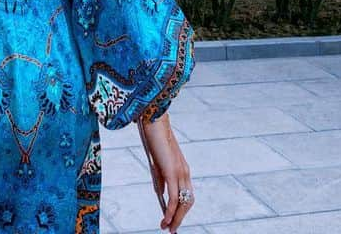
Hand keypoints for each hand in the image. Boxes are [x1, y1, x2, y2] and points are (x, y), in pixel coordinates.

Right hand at [138, 114, 192, 231]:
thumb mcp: (156, 159)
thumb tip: (161, 192)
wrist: (153, 118)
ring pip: (183, 203)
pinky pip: (175, 198)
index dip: (182, 208)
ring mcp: (180, 172)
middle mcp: (185, 172)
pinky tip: (166, 219)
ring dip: (177, 218)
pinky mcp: (172, 172)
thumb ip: (160, 175)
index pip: (186, 193)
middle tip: (171, 229)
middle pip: (188, 201)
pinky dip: (171, 212)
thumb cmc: (152, 135)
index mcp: (182, 168)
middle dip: (180, 217)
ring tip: (168, 228)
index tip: (173, 219)